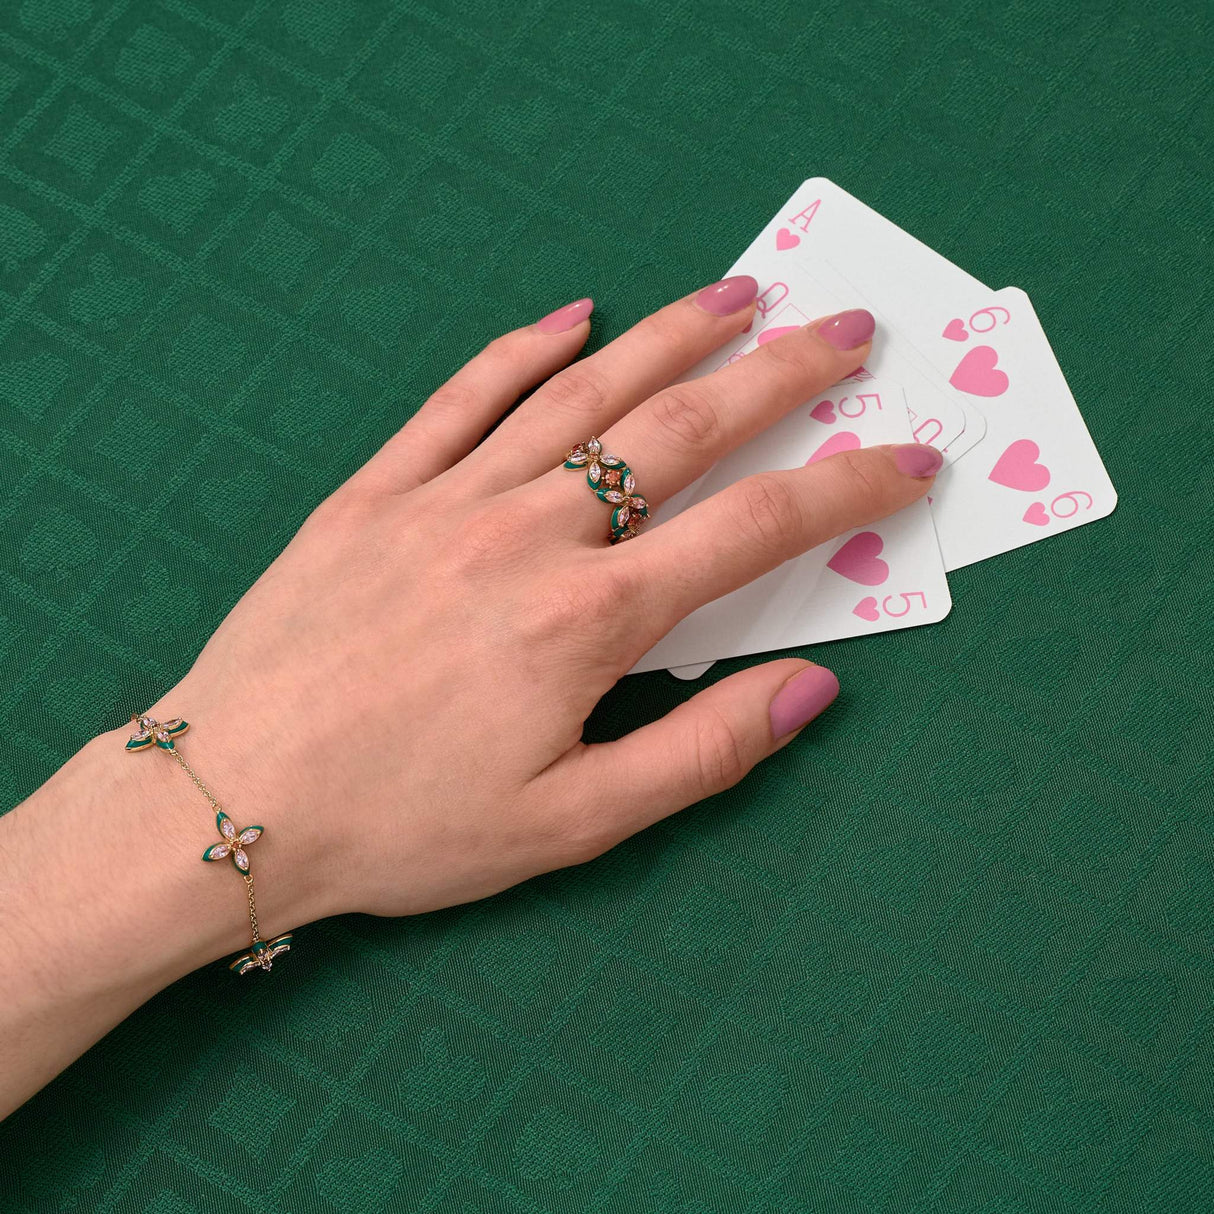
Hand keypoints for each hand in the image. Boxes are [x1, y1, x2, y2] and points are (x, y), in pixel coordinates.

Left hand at [146, 276, 938, 921]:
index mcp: (588, 620)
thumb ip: (702, 752)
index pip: (753, 530)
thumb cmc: (406, 827)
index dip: (847, 488)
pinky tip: (572, 315)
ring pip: (580, 394)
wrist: (231, 802)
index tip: (908, 457)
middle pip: (678, 430)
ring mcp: (445, 498)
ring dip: (669, 336)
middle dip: (778, 375)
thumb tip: (812, 687)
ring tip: (738, 297)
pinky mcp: (373, 491)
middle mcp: (528, 533)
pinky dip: (521, 349)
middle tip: (846, 331)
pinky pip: (459, 398)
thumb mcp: (572, 824)